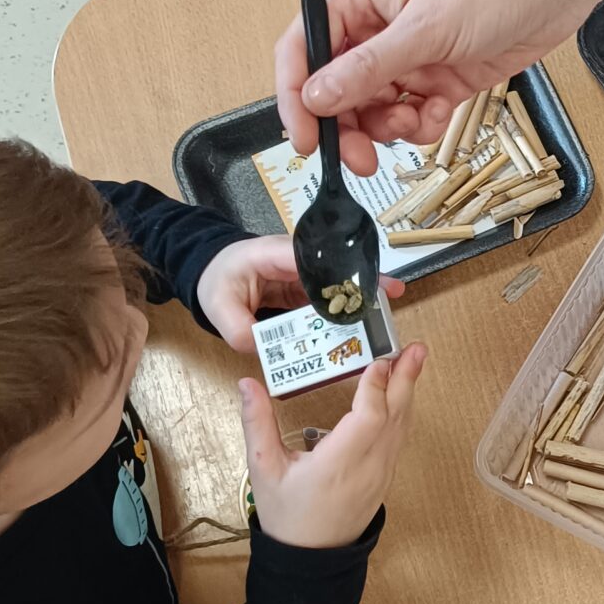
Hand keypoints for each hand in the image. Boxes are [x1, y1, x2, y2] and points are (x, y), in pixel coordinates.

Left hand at [196, 235, 403, 354]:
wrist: (211, 273)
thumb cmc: (216, 280)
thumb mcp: (218, 305)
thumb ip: (237, 328)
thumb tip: (263, 350)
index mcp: (276, 254)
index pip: (314, 258)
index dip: (344, 268)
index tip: (369, 282)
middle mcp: (295, 262)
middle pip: (334, 270)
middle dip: (363, 284)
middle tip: (392, 296)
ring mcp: (302, 276)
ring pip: (335, 287)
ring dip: (356, 302)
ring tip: (383, 316)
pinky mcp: (303, 291)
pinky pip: (326, 303)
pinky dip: (341, 315)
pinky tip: (358, 330)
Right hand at [239, 346, 425, 548]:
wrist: (310, 559)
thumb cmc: (286, 515)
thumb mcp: (264, 469)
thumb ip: (257, 424)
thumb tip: (247, 383)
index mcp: (338, 465)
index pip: (368, 419)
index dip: (375, 388)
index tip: (378, 359)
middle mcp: (368, 467)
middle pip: (395, 417)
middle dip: (406, 379)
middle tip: (416, 348)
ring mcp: (381, 473)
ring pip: (402, 426)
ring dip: (408, 391)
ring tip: (414, 359)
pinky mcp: (384, 477)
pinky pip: (399, 438)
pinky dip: (402, 411)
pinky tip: (400, 393)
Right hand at [275, 0, 557, 174]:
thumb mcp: (424, 28)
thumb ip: (368, 67)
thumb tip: (317, 97)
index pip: (303, 50)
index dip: (296, 96)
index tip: (304, 138)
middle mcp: (377, 29)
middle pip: (337, 90)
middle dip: (347, 125)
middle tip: (360, 159)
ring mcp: (410, 56)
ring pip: (375, 109)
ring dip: (389, 126)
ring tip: (415, 119)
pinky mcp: (441, 78)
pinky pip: (414, 114)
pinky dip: (423, 123)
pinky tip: (440, 112)